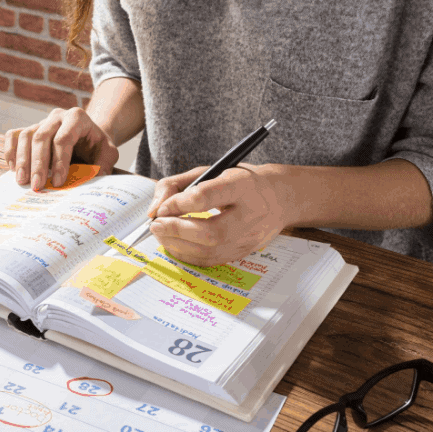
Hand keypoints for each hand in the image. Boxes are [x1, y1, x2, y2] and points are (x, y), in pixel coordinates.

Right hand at [3, 107, 119, 190]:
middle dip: (38, 164)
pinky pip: (13, 135)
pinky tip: (13, 168)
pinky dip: (10, 151)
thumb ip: (104, 165)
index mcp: (77, 118)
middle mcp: (57, 116)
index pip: (63, 139)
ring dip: (22, 160)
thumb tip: (94, 181)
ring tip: (22, 181)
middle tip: (37, 186)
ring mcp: (41, 122)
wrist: (88, 136)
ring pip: (25, 136)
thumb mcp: (108, 152)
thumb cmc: (97, 145)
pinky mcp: (30, 129)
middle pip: (41, 137)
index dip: (59, 161)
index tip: (58, 182)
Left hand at [147, 164, 287, 265]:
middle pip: (210, 232)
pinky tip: (175, 244)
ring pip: (210, 251)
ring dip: (177, 245)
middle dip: (176, 230)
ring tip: (161, 234)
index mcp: (243, 185)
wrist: (279, 198)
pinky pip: (212, 260)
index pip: (207, 196)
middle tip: (156, 225)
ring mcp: (250, 237)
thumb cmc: (237, 182)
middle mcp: (251, 214)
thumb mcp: (208, 171)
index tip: (161, 208)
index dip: (178, 204)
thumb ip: (175, 185)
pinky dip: (187, 255)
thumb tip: (154, 210)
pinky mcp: (245, 252)